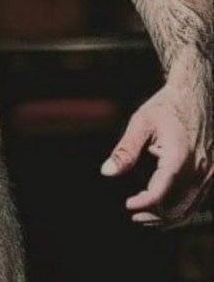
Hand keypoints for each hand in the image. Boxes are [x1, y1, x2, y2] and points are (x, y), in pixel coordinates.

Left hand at [101, 82, 212, 227]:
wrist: (196, 94)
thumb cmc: (167, 105)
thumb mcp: (141, 123)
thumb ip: (125, 150)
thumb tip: (107, 171)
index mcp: (179, 157)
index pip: (160, 194)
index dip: (142, 204)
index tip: (128, 205)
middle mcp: (198, 169)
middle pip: (176, 207)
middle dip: (154, 215)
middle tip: (134, 213)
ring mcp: (209, 172)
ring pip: (190, 207)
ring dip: (168, 216)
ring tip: (147, 214)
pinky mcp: (212, 171)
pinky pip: (198, 198)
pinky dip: (182, 207)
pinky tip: (166, 206)